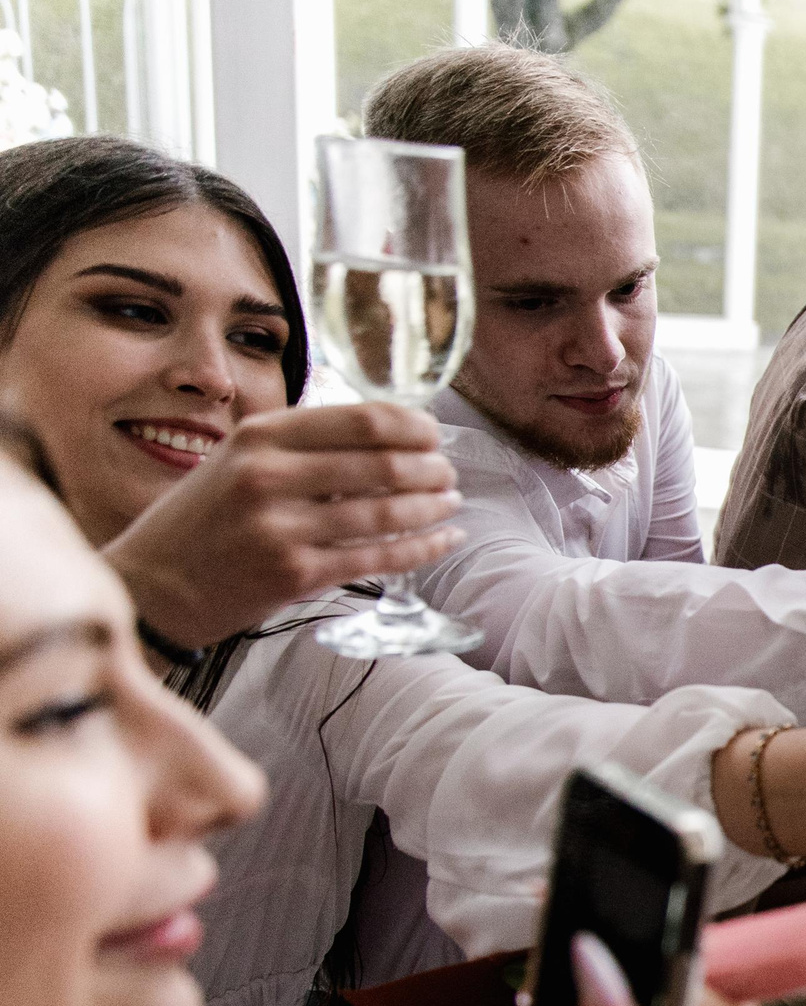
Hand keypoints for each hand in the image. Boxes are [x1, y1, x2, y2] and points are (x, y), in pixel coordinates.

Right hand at [101, 403, 461, 646]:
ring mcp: (282, 528)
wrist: (154, 586)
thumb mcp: (237, 460)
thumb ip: (300, 445)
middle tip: (448, 473)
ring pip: (386, 513)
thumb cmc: (203, 520)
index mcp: (260, 437)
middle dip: (430, 468)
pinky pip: (378, 558)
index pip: (361, 419)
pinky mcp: (295, 574)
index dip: (412, 426)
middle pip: (383, 464)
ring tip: (451, 502)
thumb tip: (385, 434)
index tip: (433, 434)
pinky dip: (422, 548)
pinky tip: (445, 539)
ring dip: (432, 507)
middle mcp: (269, 476)